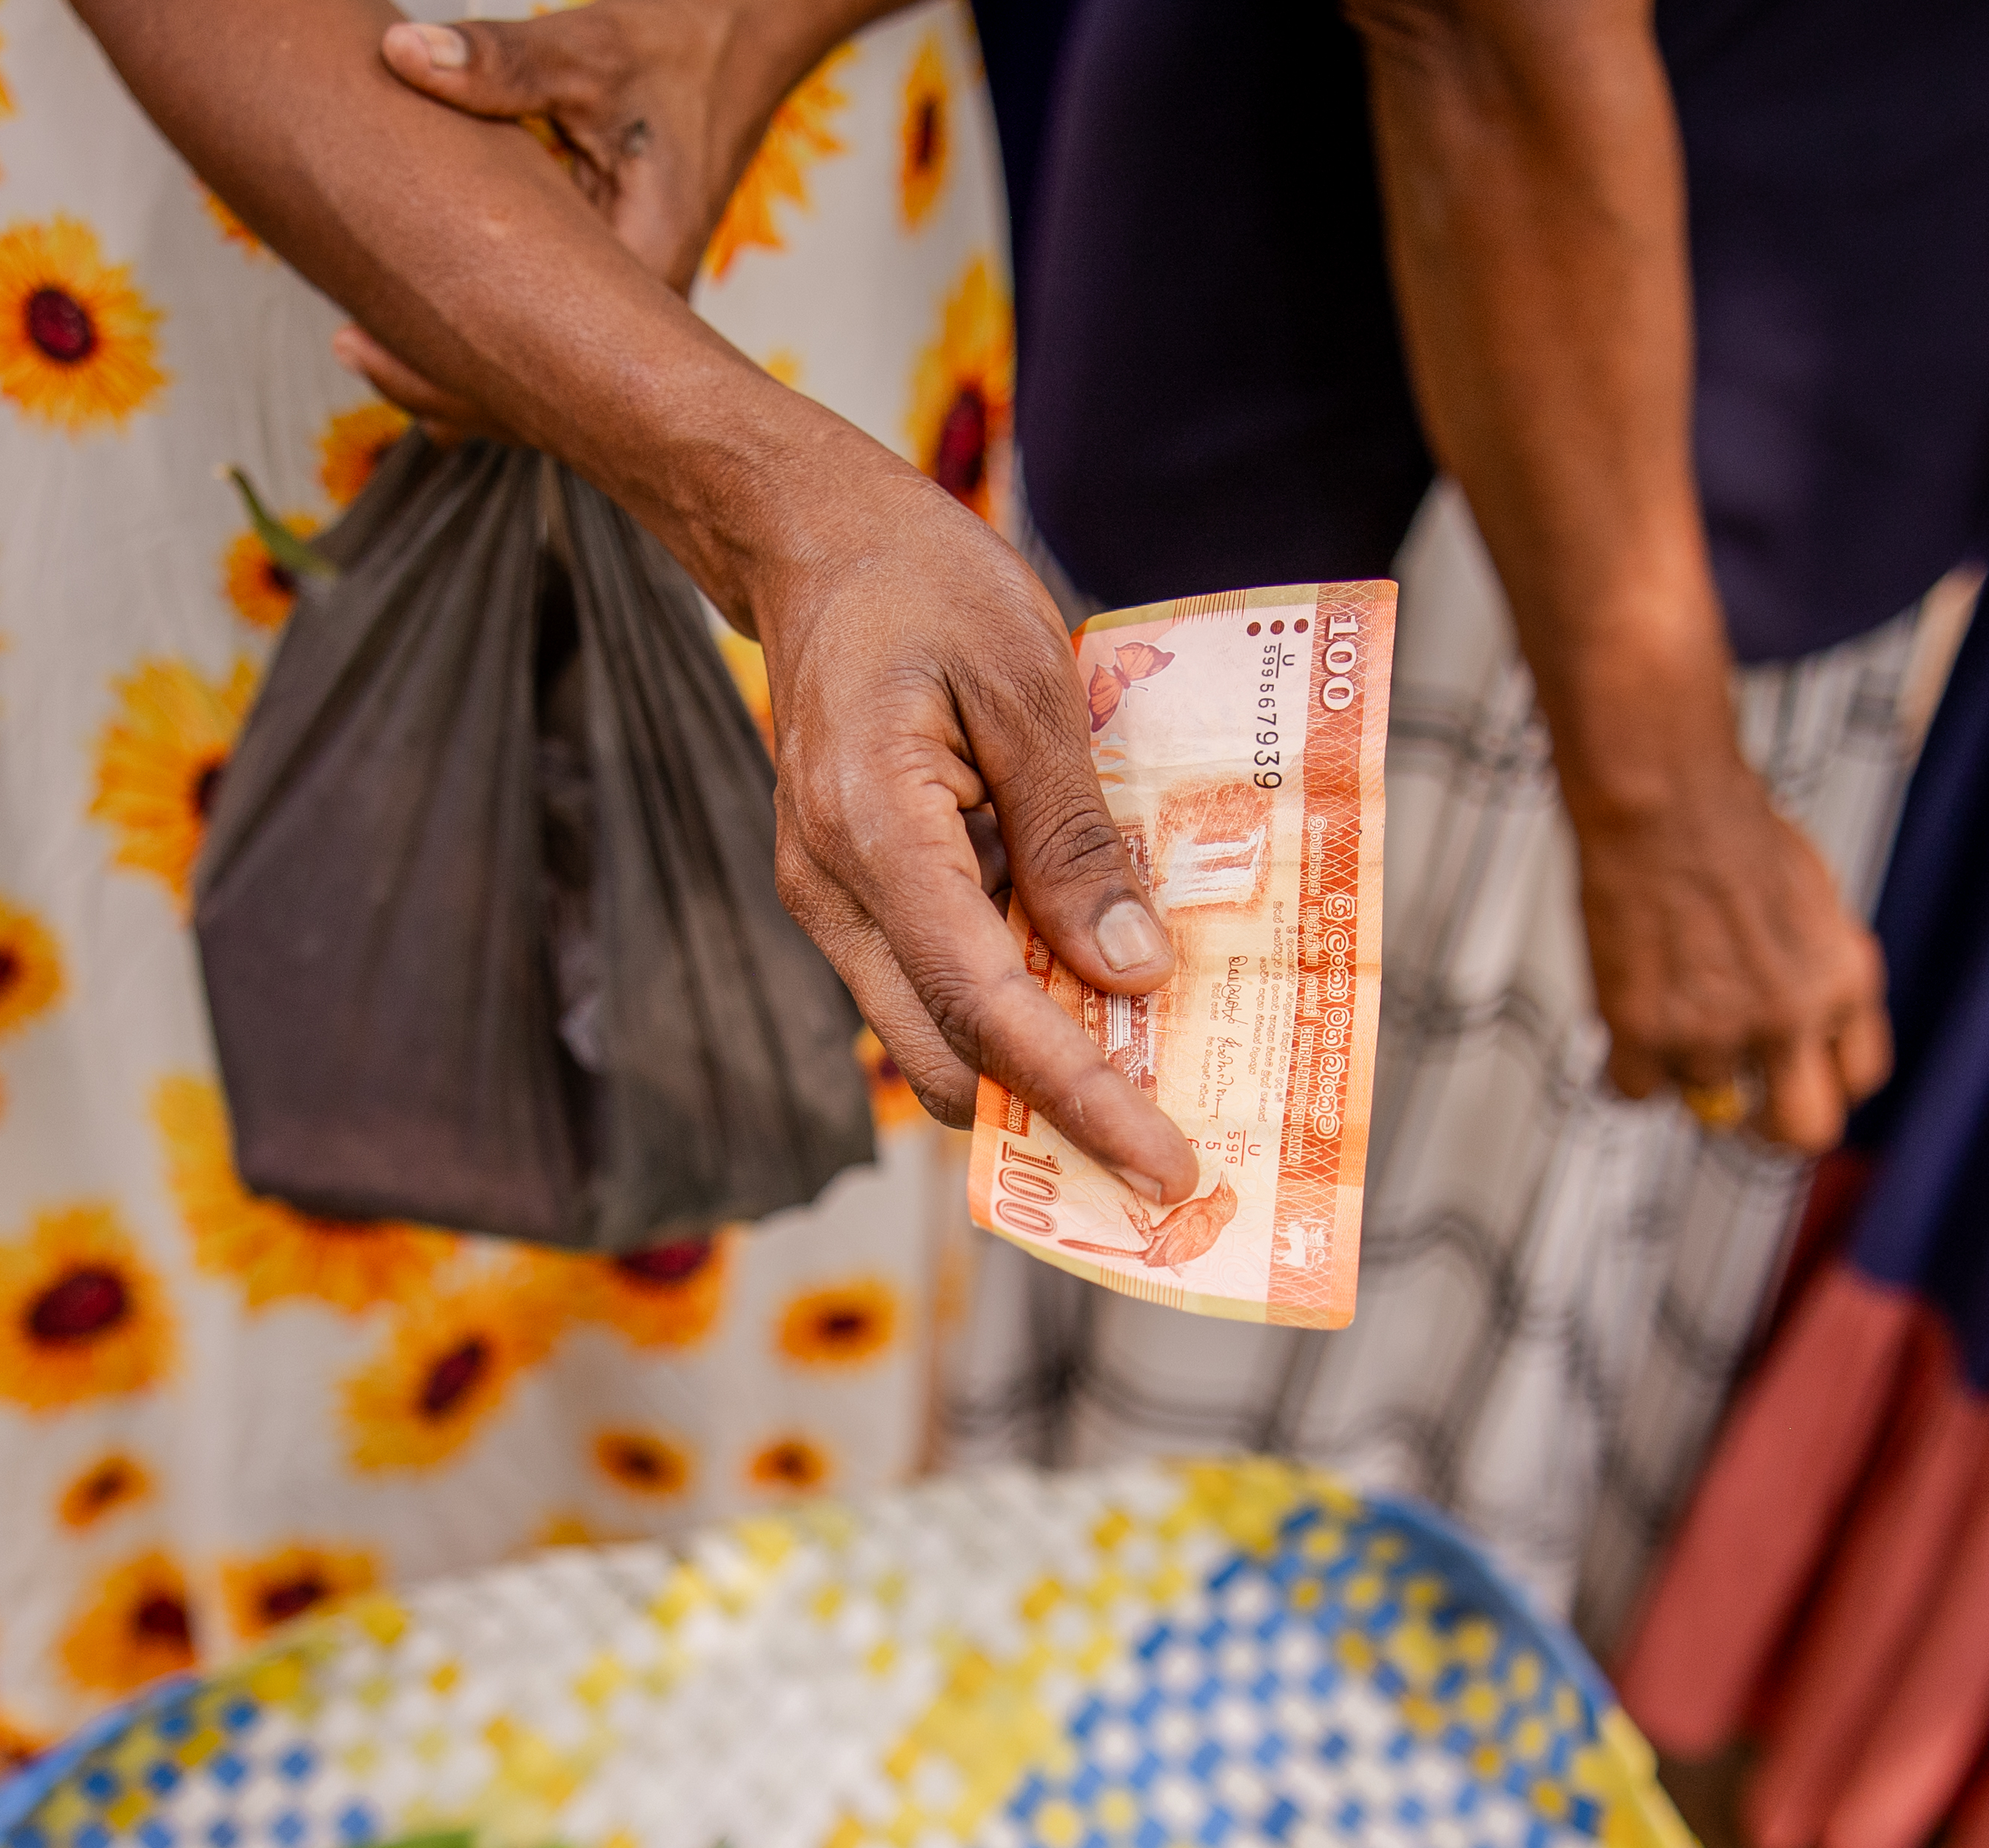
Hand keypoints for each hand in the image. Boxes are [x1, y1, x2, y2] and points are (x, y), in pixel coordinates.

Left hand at [351, 0, 828, 436]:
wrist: (732, 48)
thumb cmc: (674, 51)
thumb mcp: (586, 54)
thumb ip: (497, 62)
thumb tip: (402, 56)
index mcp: (648, 275)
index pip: (545, 362)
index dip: (451, 359)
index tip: (365, 343)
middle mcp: (648, 320)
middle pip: (537, 388)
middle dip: (443, 381)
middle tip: (346, 346)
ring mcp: (635, 318)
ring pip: (541, 374)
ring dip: (460, 363)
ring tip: (358, 343)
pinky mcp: (617, 299)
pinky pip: (549, 342)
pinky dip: (487, 334)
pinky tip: (415, 317)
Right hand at [744, 455, 1202, 1204]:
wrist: (813, 542)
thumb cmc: (924, 584)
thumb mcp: (1031, 685)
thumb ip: (1078, 835)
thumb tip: (1132, 974)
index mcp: (875, 831)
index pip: (982, 1007)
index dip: (1078, 1096)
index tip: (1162, 1163)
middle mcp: (834, 890)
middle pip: (948, 1060)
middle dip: (1058, 1118)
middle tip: (1175, 1140)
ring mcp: (832, 902)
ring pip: (936, 1039)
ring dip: (1038, 1067)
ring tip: (1154, 1068)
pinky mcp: (853, 898)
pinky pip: (935, 985)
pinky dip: (1014, 1006)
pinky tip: (1094, 982)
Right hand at [1571, 761, 1889, 1152]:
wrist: (1665, 800)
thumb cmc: (1732, 830)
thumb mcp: (1814, 902)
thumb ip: (1816, 970)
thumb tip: (1803, 1027)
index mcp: (1843, 982)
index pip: (1859, 1078)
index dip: (1822, 1079)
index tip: (1792, 1070)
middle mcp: (1789, 1018)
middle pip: (1800, 1130)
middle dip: (1767, 1125)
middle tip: (1737, 1104)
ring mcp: (1716, 1032)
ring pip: (1700, 1099)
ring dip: (1680, 1062)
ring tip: (1663, 993)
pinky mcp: (1644, 1033)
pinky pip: (1635, 1090)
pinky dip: (1626, 1064)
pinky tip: (1626, 1012)